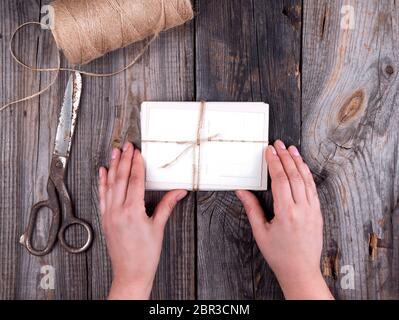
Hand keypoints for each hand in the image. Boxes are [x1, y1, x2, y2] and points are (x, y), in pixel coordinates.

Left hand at [98, 142, 186, 299]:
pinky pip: (102, 196)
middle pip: (121, 178)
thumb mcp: (158, 228)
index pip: (135, 181)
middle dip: (124, 160)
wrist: (131, 273)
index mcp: (133, 211)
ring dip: (112, 166)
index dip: (137, 164)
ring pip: (109, 185)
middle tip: (127, 146)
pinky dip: (101, 183)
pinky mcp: (105, 219)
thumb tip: (178, 192)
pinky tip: (102, 173)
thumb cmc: (145, 255)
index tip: (138, 153)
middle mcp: (118, 210)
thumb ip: (167, 206)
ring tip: (114, 152)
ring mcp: (109, 214)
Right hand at [236, 140, 332, 299]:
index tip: (269, 151)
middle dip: (285, 157)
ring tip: (292, 149)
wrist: (300, 271)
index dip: (274, 163)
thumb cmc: (279, 255)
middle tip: (279, 144)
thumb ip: (252, 208)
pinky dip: (307, 175)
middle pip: (294, 176)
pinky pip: (312, 189)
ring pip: (306, 180)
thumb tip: (242, 191)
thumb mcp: (261, 232)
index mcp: (286, 213)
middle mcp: (302, 209)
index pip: (280, 180)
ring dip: (298, 162)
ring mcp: (313, 210)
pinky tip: (302, 167)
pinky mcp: (318, 213)